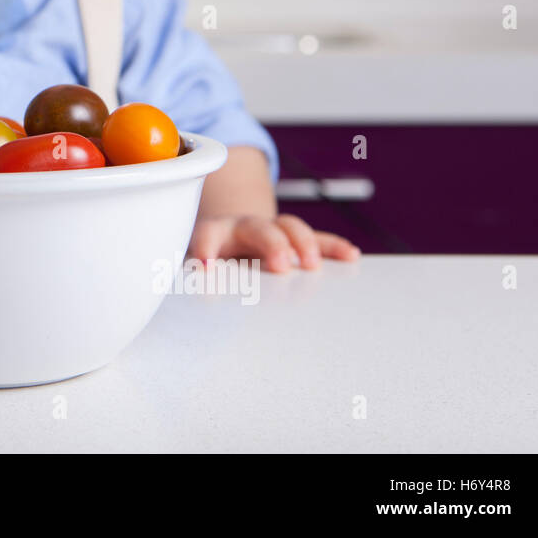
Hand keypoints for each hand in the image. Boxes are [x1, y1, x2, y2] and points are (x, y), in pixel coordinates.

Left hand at [188, 214, 359, 272]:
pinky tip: (351, 256)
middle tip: (279, 266)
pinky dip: (333, 247)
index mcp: (213, 234)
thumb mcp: (192, 272)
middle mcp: (243, 226)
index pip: (207, 235)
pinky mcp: (292, 239)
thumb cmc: (208, 264)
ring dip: (302, 243)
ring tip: (313, 266)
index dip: (205, 249)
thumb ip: (192, 285)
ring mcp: (270, 229)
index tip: (206, 267)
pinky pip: (316, 239)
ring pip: (289, 227)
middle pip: (258, 227)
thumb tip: (186, 310)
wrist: (224, 240)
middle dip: (270, 244)